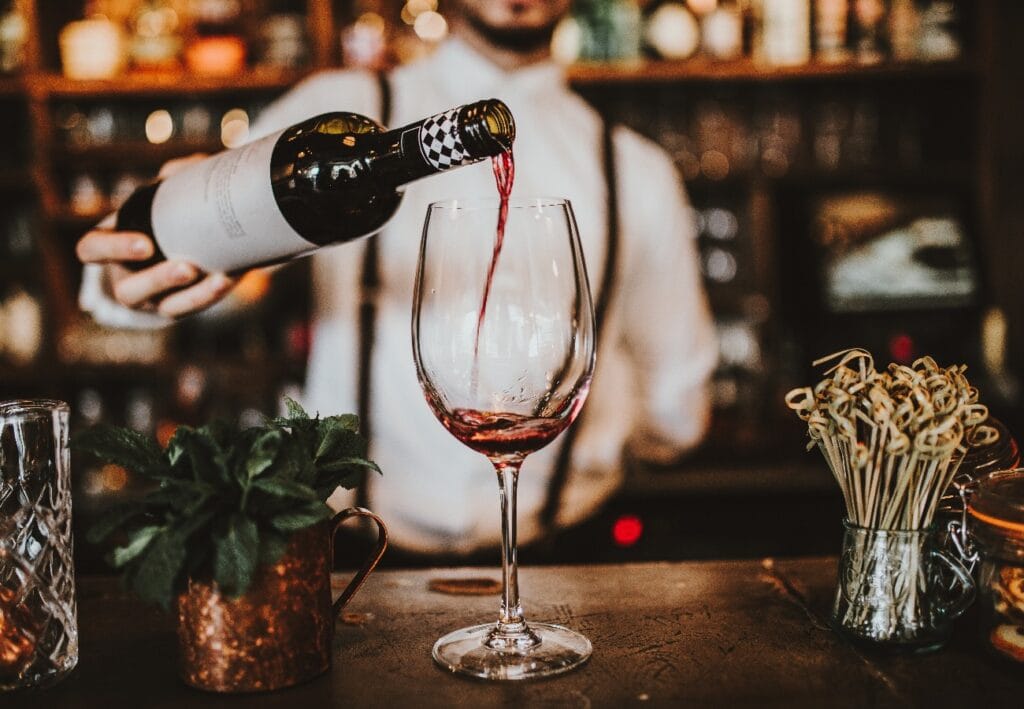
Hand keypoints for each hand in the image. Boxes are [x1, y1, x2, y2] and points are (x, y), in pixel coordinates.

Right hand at [74, 154, 238, 317]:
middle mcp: (126, 277)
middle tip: (188, 268)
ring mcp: (152, 298)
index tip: (146, 244)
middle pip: (129, 291)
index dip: (112, 250)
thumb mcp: (162, 193)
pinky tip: (229, 279)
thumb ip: (176, 177)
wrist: (188, 240)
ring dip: (192, 296)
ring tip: (218, 279)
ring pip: (165, 308)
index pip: (92, 250)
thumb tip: (197, 165)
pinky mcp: (179, 307)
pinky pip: (192, 309)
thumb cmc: (163, 212)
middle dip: (158, 281)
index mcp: (110, 245)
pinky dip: (211, 295)